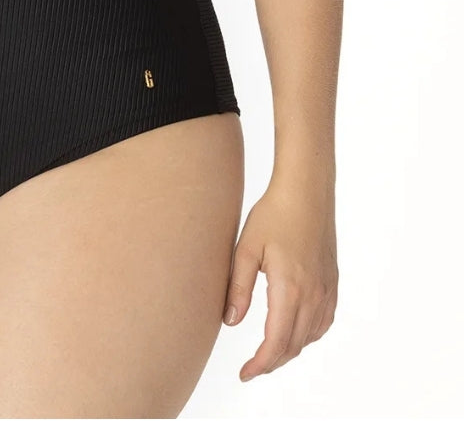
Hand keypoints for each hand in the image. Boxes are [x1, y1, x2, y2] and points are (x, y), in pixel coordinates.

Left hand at [222, 172, 337, 380]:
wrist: (306, 191)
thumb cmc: (274, 214)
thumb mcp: (246, 249)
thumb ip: (238, 288)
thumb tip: (231, 322)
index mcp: (290, 290)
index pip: (276, 343)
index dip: (260, 364)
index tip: (245, 373)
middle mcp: (313, 296)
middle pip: (293, 345)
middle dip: (272, 362)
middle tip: (251, 367)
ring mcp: (326, 290)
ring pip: (310, 336)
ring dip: (289, 350)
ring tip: (268, 353)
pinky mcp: (332, 282)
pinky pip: (323, 321)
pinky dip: (308, 335)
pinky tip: (296, 332)